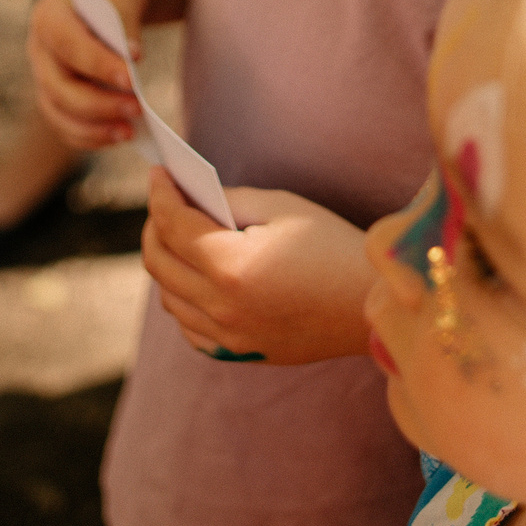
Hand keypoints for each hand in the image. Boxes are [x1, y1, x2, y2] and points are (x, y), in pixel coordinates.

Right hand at [26, 0, 143, 150]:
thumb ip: (123, 23)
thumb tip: (129, 58)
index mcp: (49, 18)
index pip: (68, 45)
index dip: (98, 65)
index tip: (132, 78)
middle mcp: (39, 51)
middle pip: (60, 87)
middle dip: (99, 104)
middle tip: (139, 109)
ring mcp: (44, 76)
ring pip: (59, 112)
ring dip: (94, 128)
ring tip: (131, 132)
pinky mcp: (55, 96)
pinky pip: (65, 125)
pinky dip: (90, 136)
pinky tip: (119, 136)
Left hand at [141, 172, 374, 364]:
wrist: (372, 305)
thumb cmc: (333, 247)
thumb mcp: (282, 207)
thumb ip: (229, 201)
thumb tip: (192, 199)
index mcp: (230, 265)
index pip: (172, 224)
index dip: (159, 193)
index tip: (158, 174)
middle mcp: (221, 306)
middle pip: (159, 262)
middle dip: (154, 225)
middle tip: (164, 203)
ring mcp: (229, 335)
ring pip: (169, 298)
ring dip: (166, 263)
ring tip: (177, 238)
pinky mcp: (240, 352)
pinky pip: (190, 328)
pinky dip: (183, 301)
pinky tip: (196, 280)